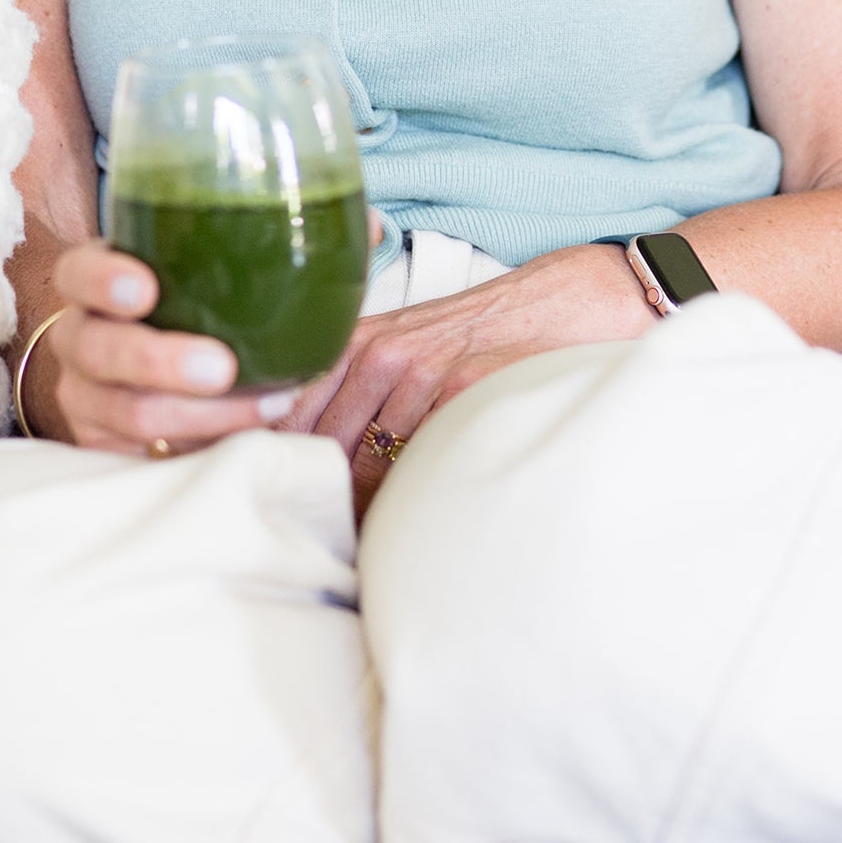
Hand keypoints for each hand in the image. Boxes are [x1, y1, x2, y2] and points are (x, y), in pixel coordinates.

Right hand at [32, 241, 286, 453]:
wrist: (165, 379)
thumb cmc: (202, 308)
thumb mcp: (217, 270)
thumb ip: (281, 245)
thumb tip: (363, 228)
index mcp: (99, 281)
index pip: (78, 272)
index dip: (102, 280)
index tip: (146, 290)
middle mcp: (82, 338)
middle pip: (99, 349)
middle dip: (160, 360)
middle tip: (221, 367)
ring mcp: (87, 397)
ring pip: (125, 412)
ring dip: (196, 414)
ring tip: (263, 406)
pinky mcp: (105, 447)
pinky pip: (143, 455)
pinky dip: (200, 446)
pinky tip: (248, 434)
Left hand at [271, 243, 655, 509]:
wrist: (567, 302)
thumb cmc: (485, 334)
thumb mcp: (408, 343)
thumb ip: (353, 388)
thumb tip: (302, 460)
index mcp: (357, 341)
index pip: (285, 415)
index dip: (274, 462)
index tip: (275, 498)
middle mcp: (381, 353)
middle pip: (319, 450)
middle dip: (319, 498)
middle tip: (323, 536)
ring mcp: (421, 372)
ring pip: (363, 467)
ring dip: (363, 511)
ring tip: (370, 540)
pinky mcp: (463, 393)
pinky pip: (416, 466)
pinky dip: (411, 497)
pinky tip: (419, 512)